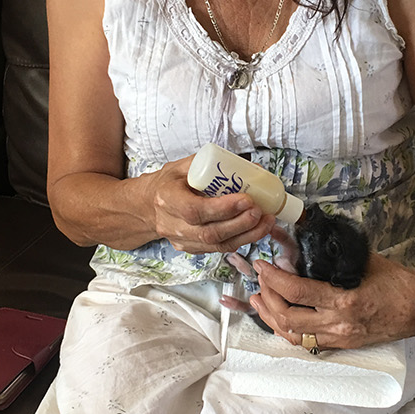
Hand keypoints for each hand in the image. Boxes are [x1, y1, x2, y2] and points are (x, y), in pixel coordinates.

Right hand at [147, 155, 276, 254]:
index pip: (195, 211)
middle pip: (209, 233)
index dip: (222, 209)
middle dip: (240, 224)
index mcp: (167, 199)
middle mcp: (172, 224)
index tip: (246, 199)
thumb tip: (244, 164)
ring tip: (266, 222)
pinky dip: (240, 240)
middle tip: (260, 211)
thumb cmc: (168, 183)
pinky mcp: (193, 249)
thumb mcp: (182, 166)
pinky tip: (255, 230)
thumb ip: (209, 164)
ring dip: (246, 235)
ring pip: (217, 245)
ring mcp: (182, 240)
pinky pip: (218, 248)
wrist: (148, 207)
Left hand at [248, 254, 414, 348]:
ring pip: (293, 335)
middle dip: (268, 297)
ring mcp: (340, 338)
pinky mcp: (343, 345)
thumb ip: (338, 257)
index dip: (274, 278)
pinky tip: (279, 318)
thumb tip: (309, 242)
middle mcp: (339, 324)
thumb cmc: (398, 282)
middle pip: (288, 317)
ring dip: (272, 317)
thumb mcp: (367, 262)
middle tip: (261, 279)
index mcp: (346, 301)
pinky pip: (307, 343)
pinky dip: (288, 330)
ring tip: (260, 300)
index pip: (298, 291)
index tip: (262, 265)